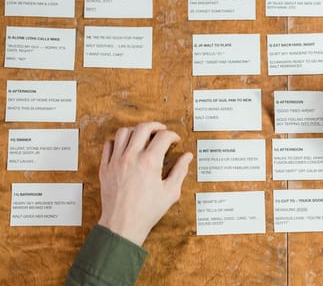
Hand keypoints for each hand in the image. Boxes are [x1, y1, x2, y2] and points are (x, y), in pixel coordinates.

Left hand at [98, 122, 192, 245]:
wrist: (123, 224)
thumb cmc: (148, 211)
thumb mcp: (171, 192)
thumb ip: (180, 171)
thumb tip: (187, 156)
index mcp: (150, 162)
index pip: (163, 137)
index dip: (172, 135)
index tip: (175, 140)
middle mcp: (131, 157)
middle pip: (143, 128)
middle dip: (155, 126)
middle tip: (161, 131)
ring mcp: (116, 161)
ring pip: (124, 132)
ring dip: (136, 131)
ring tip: (143, 136)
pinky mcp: (105, 167)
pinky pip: (109, 145)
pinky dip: (118, 141)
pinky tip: (126, 147)